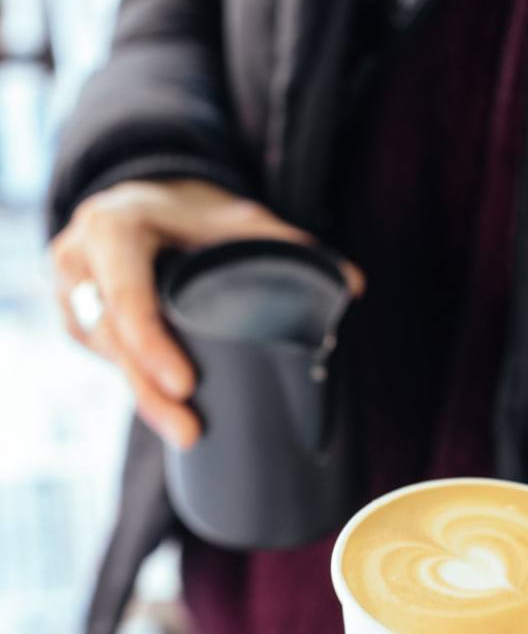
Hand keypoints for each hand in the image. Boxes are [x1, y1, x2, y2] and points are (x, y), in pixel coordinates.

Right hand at [50, 179, 364, 446]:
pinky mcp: (78, 318)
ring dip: (143, 396)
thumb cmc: (192, 210)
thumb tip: (352, 284)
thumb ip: (286, 243)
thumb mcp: (234, 215)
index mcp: (113, 228)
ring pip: (105, 355)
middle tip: (190, 432)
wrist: (143, 200)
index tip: (187, 385)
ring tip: (186, 432)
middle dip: (149, 391)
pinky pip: (103, 358)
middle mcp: (78, 259)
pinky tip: (165, 412)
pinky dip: (135, 383)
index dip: (153, 343)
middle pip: (111, 338)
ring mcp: (69, 291)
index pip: (126, 294)